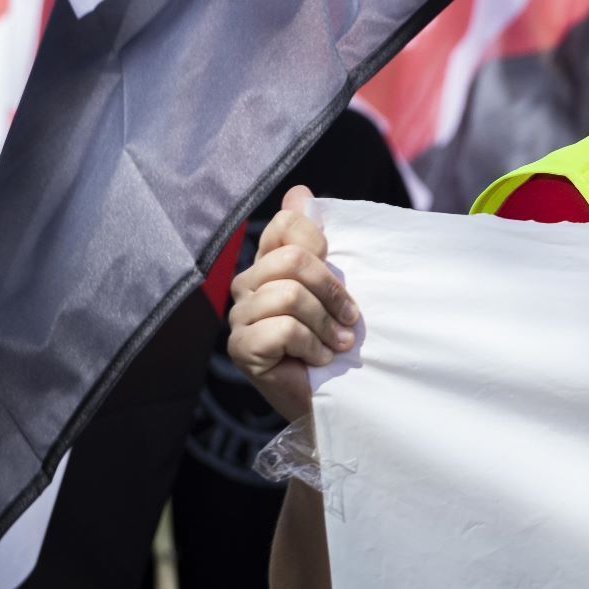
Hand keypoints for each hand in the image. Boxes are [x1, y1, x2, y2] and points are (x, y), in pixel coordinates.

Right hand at [227, 186, 359, 420]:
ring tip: (336, 343)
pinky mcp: (241, 348)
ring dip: (325, 323)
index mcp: (268, 262)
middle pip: (291, 259)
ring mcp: (239, 318)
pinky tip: (318, 359)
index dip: (317, 240)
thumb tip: (299, 192)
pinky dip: (312, 345)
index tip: (335, 267)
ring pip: (288, 294)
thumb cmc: (336, 337)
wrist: (336, 395)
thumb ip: (316, 241)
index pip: (285, 225)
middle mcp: (246, 285)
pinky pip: (283, 328)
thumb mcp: (334, 285)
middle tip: (349, 318)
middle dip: (331, 289)